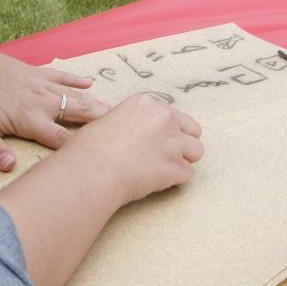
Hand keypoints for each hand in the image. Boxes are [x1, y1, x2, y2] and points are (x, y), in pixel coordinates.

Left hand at [0, 15, 109, 170]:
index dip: (85, 150)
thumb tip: (10, 168)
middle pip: (79, 115)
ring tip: (121, 112)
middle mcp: (41, 101)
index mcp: (29, 119)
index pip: (63, 139)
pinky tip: (90, 83)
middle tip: (131, 132)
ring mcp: (39, 84)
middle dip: (104, 125)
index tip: (108, 158)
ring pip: (76, 96)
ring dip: (97, 104)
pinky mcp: (33, 72)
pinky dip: (76, 80)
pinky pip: (61, 76)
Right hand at [63, 93, 203, 204]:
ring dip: (182, 161)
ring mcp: (173, 143)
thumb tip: (133, 135)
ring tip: (163, 169)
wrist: (93, 169)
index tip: (153, 140)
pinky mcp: (175, 167)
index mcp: (147, 103)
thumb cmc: (90, 147)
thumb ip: (130, 123)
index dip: (164, 130)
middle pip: (193, 130)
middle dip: (182, 142)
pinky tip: (157, 182)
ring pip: (197, 151)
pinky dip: (175, 180)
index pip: (171, 114)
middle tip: (163, 155)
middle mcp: (164, 118)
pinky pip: (187, 174)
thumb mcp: (109, 121)